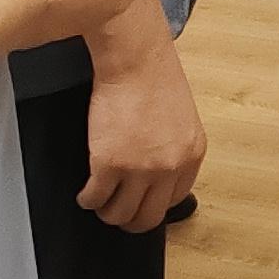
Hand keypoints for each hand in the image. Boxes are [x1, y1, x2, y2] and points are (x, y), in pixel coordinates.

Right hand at [80, 19, 207, 232]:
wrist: (135, 59)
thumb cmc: (154, 79)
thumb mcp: (180, 119)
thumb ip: (174, 149)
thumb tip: (158, 176)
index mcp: (191, 155)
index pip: (175, 200)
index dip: (154, 204)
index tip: (141, 202)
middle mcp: (170, 167)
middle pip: (148, 217)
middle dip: (130, 219)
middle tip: (117, 210)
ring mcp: (140, 169)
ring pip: (119, 214)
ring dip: (106, 211)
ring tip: (99, 200)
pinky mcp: (109, 164)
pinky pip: (94, 199)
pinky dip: (87, 199)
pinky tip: (86, 192)